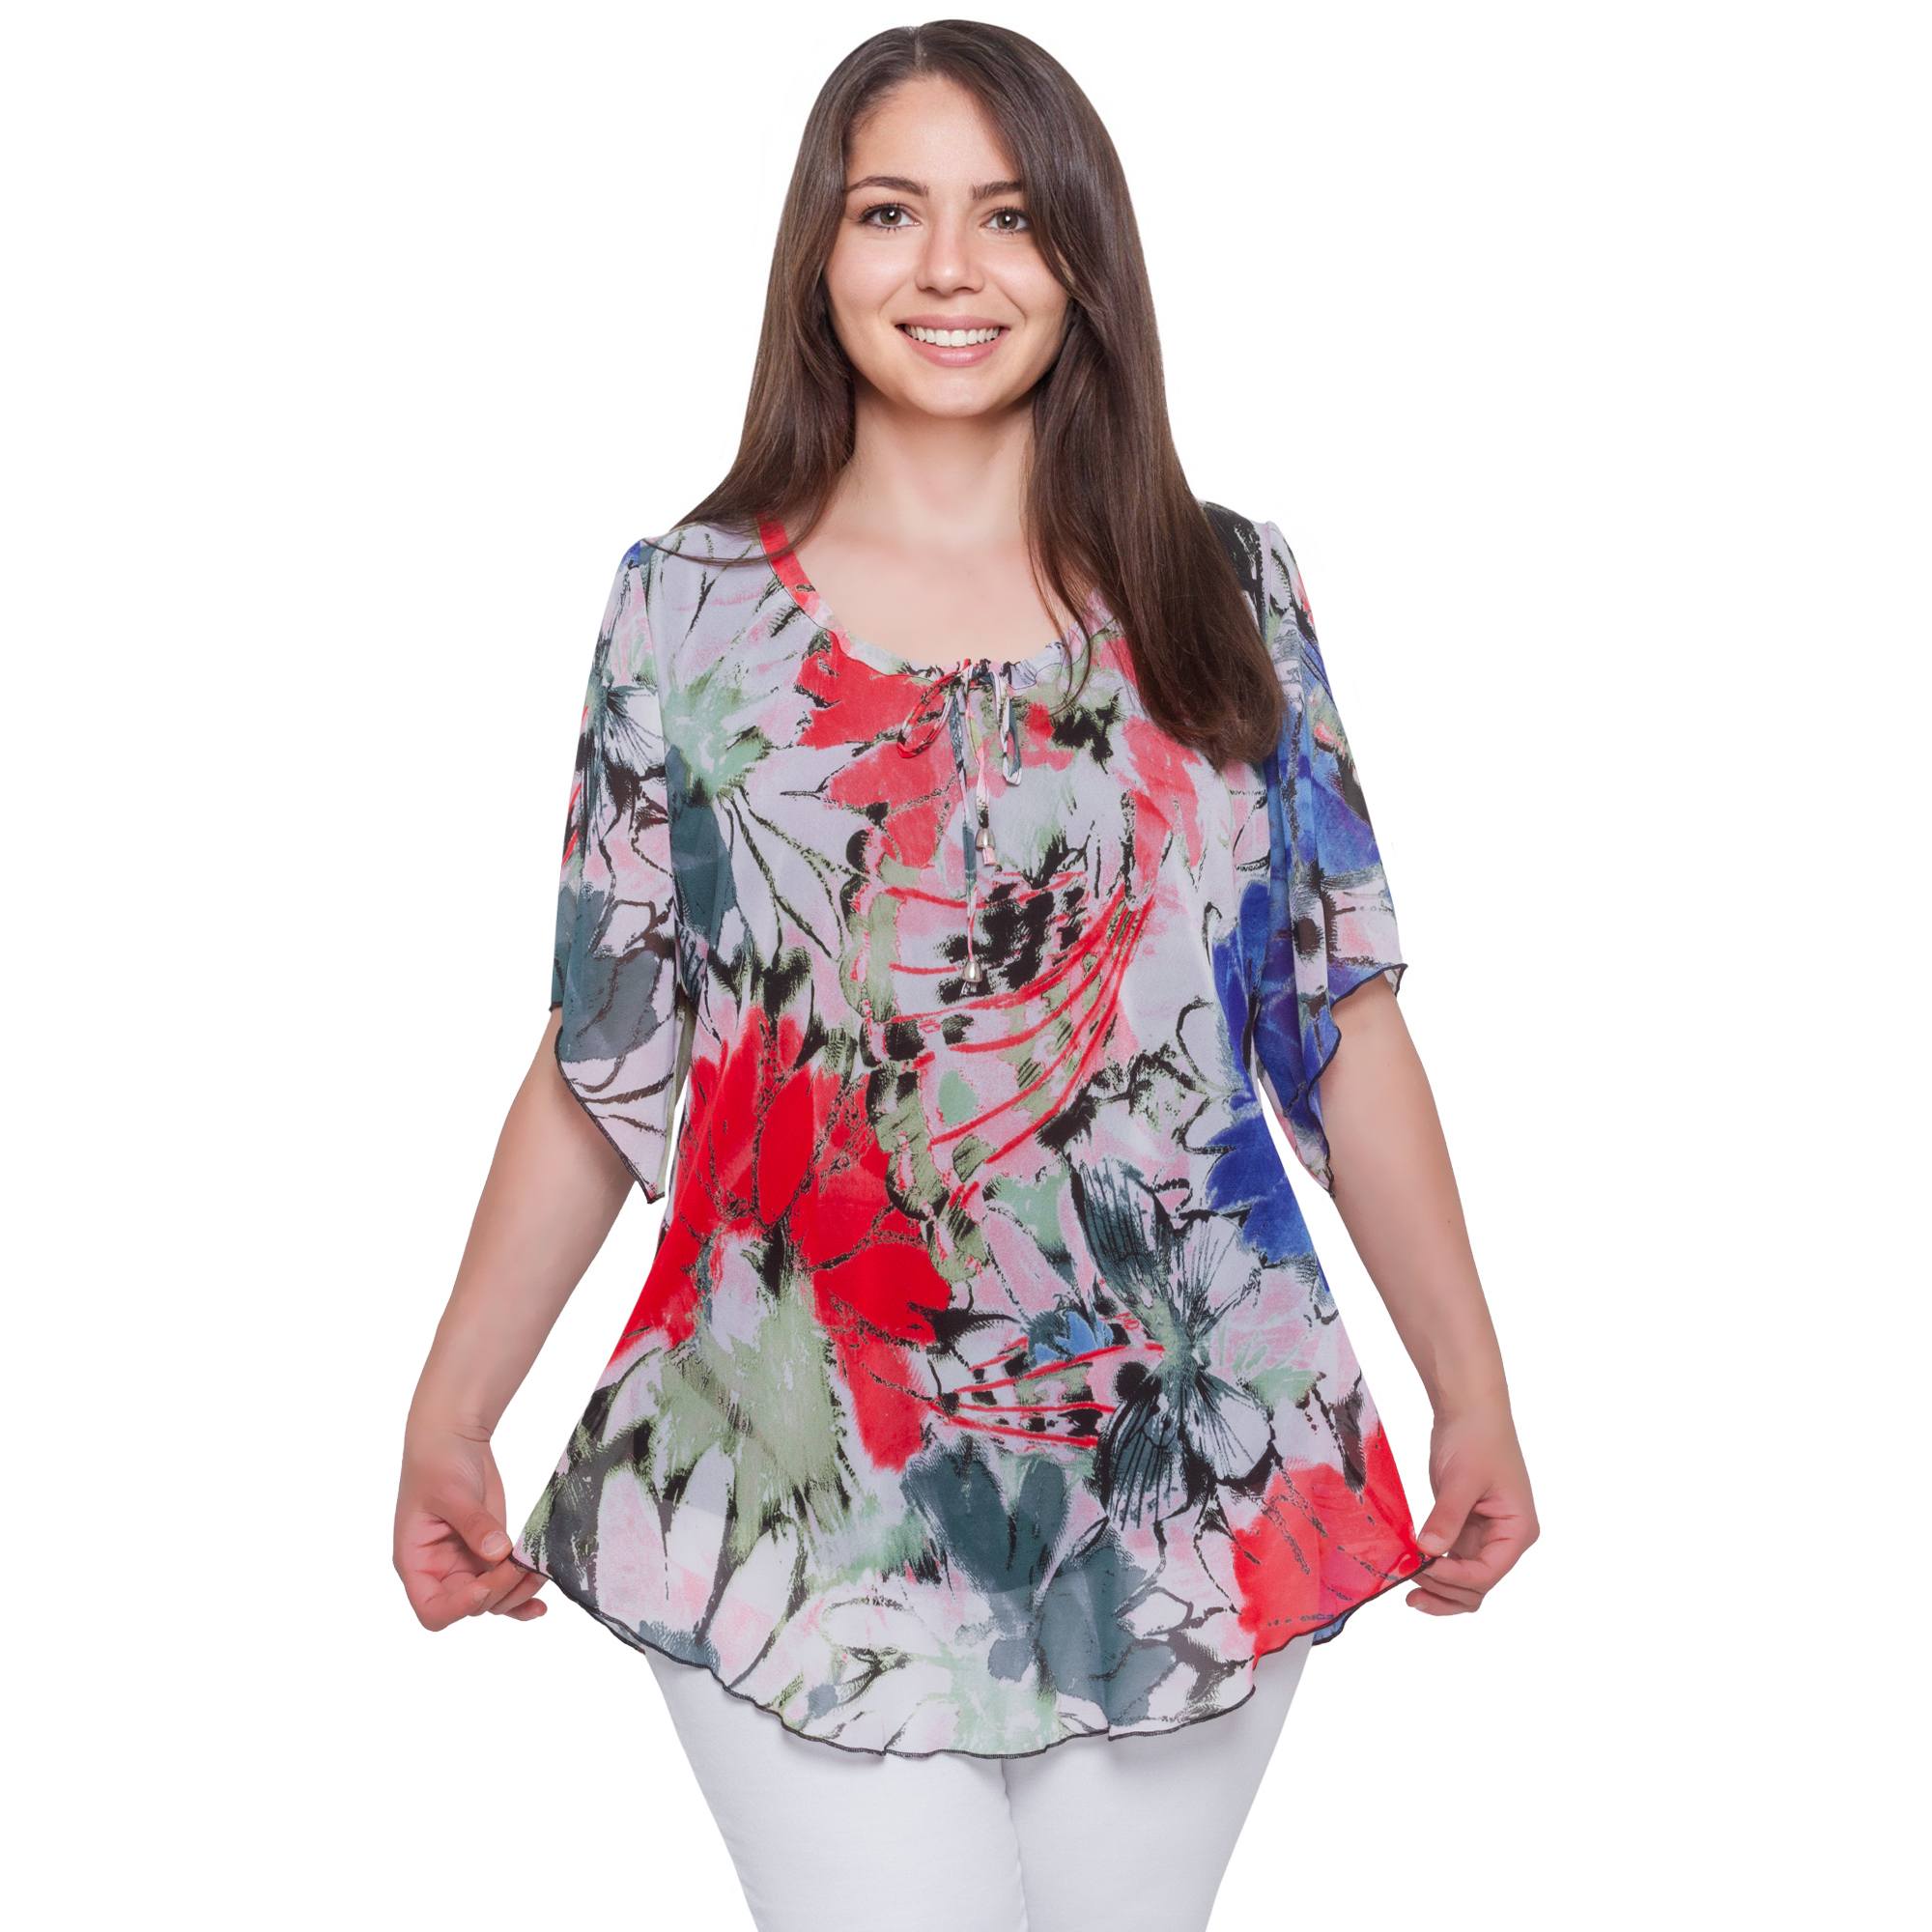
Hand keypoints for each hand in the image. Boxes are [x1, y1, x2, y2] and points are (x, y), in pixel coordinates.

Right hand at [394, 1422, 547, 1629]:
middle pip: (470, 1606)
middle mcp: (439, 1571)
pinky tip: (539, 1602)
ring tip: (539, 1574)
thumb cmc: (437, 1463)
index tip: (484, 1586)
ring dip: (517, 1593)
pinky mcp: (489, 1554)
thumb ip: (474, 1524)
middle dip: (498, 1592)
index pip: (433, 1608)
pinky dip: (521, 1594)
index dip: (458, 1606)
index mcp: (416, 1562)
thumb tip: (498, 1553)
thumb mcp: (452, 1493)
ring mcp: (466, 1564)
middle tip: (520, 1567)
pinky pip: (504, 1584)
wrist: (454, 1441)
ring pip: (493, 1599)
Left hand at [1406, 1401, 1537, 1616]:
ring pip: (1464, 1580)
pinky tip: (1410, 1568)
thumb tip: (1429, 1552)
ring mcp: (1484, 1536)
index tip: (1422, 1568)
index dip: (1454, 1578)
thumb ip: (1447, 1517)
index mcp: (1517, 1531)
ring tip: (1409, 1593)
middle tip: (1409, 1584)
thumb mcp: (1461, 1479)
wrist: (1468, 1409)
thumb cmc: (1476, 1437)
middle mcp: (1505, 1539)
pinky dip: (1434, 1568)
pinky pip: (1451, 1560)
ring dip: (1440, 1589)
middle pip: (1478, 1585)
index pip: (1487, 1573)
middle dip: (1446, 1591)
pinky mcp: (1464, 1527)